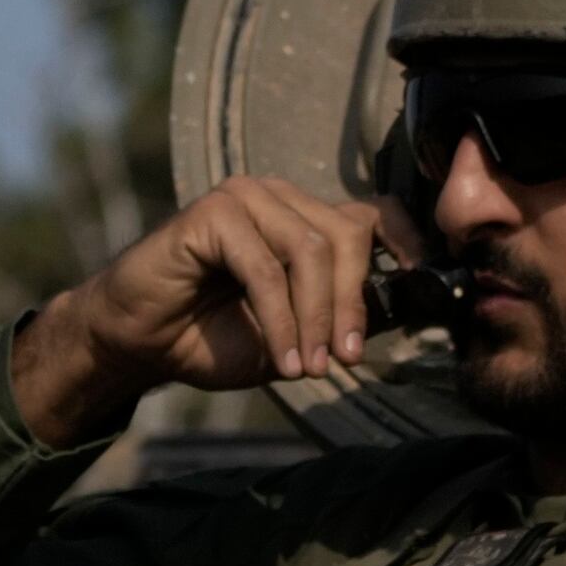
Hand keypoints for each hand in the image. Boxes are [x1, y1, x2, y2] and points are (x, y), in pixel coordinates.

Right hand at [6, 181, 397, 447]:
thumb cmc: (212, 336)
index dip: (402, 248)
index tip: (425, 292)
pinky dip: (280, 319)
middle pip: (344, 236)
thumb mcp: (292, 334)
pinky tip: (282, 359)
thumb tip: (392, 318)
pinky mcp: (212, 213)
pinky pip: (265, 268)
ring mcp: (243, 197)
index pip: (368, 217)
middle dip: (349, 304)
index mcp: (299, 217)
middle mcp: (276, 197)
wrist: (140, 343)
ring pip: (309, 251)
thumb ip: (335, 319)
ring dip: (315, 317)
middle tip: (345, 359)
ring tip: (310, 368)